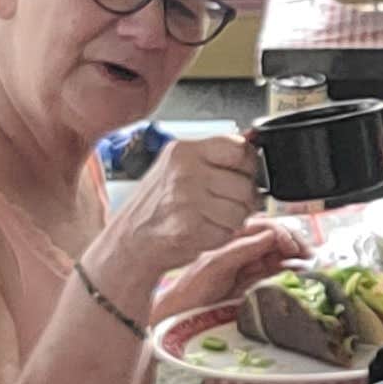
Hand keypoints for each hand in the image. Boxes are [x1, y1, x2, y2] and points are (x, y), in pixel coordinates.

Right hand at [92, 135, 261, 311]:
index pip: (240, 149)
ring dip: (235, 219)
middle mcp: (184, 172)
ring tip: (214, 218)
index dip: (249, 165)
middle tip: (228, 204)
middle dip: (244, 198)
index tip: (243, 174)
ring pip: (241, 209)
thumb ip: (212, 156)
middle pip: (245, 183)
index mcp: (183, 151)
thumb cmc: (156, 205)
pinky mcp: (191, 228)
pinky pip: (229, 231)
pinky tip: (204, 230)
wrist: (130, 241)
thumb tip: (252, 142)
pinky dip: (222, 235)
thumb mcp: (177, 167)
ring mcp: (187, 200)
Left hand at [146, 217, 306, 322]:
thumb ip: (241, 249)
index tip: (291, 246)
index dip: (281, 233)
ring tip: (309, 263)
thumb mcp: (215, 264)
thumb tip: (270, 236)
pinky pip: (277, 274)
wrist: (180, 317)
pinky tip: (299, 273)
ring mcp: (250, 269)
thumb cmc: (191, 290)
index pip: (264, 227)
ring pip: (280, 256)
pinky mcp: (254, 286)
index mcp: (233, 240)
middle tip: (307, 255)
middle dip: (295, 243)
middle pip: (276, 240)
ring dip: (296, 257)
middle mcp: (243, 252)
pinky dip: (291, 272)